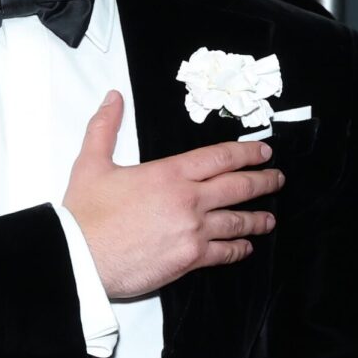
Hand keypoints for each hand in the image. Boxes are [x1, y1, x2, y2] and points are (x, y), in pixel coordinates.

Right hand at [62, 90, 283, 298]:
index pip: (220, 157)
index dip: (247, 152)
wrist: (80, 256)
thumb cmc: (85, 214)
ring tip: (269, 218)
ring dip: (258, 219)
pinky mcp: (190, 258)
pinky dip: (240, 249)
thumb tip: (113, 99)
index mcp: (169, 173)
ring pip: (238, 221)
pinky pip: (225, 252)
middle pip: (239, 187)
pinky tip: (246, 247)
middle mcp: (188, 199)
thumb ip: (105, 128)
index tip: (263, 152)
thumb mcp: (91, 162)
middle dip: (263, 181)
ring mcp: (193, 230)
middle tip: (277, 179)